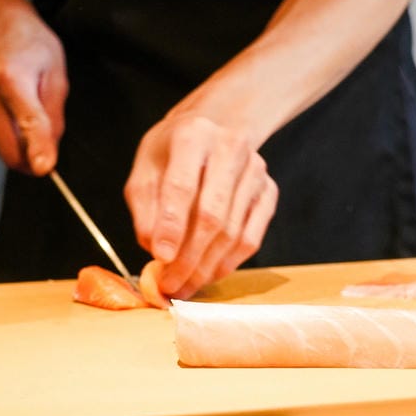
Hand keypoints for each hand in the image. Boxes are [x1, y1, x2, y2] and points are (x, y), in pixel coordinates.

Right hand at [0, 2, 67, 175]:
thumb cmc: (27, 42)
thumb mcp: (55, 72)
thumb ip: (54, 116)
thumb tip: (48, 155)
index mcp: (11, 79)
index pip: (28, 124)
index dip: (40, 150)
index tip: (45, 169)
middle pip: (10, 151)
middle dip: (32, 158)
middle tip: (46, 145)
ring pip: (1, 150)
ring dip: (18, 143)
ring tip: (23, 108)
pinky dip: (3, 135)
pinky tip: (7, 109)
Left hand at [125, 115, 277, 297]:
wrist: (214, 128)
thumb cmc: (173, 153)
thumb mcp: (146, 170)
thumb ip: (146, 209)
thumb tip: (156, 252)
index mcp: (193, 135)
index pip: (182, 187)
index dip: (171, 227)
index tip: (160, 259)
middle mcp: (230, 148)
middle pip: (212, 215)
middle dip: (189, 258)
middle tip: (171, 285)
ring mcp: (255, 170)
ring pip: (233, 232)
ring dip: (207, 267)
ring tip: (185, 286)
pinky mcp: (269, 191)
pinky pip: (252, 238)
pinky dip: (229, 263)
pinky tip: (209, 275)